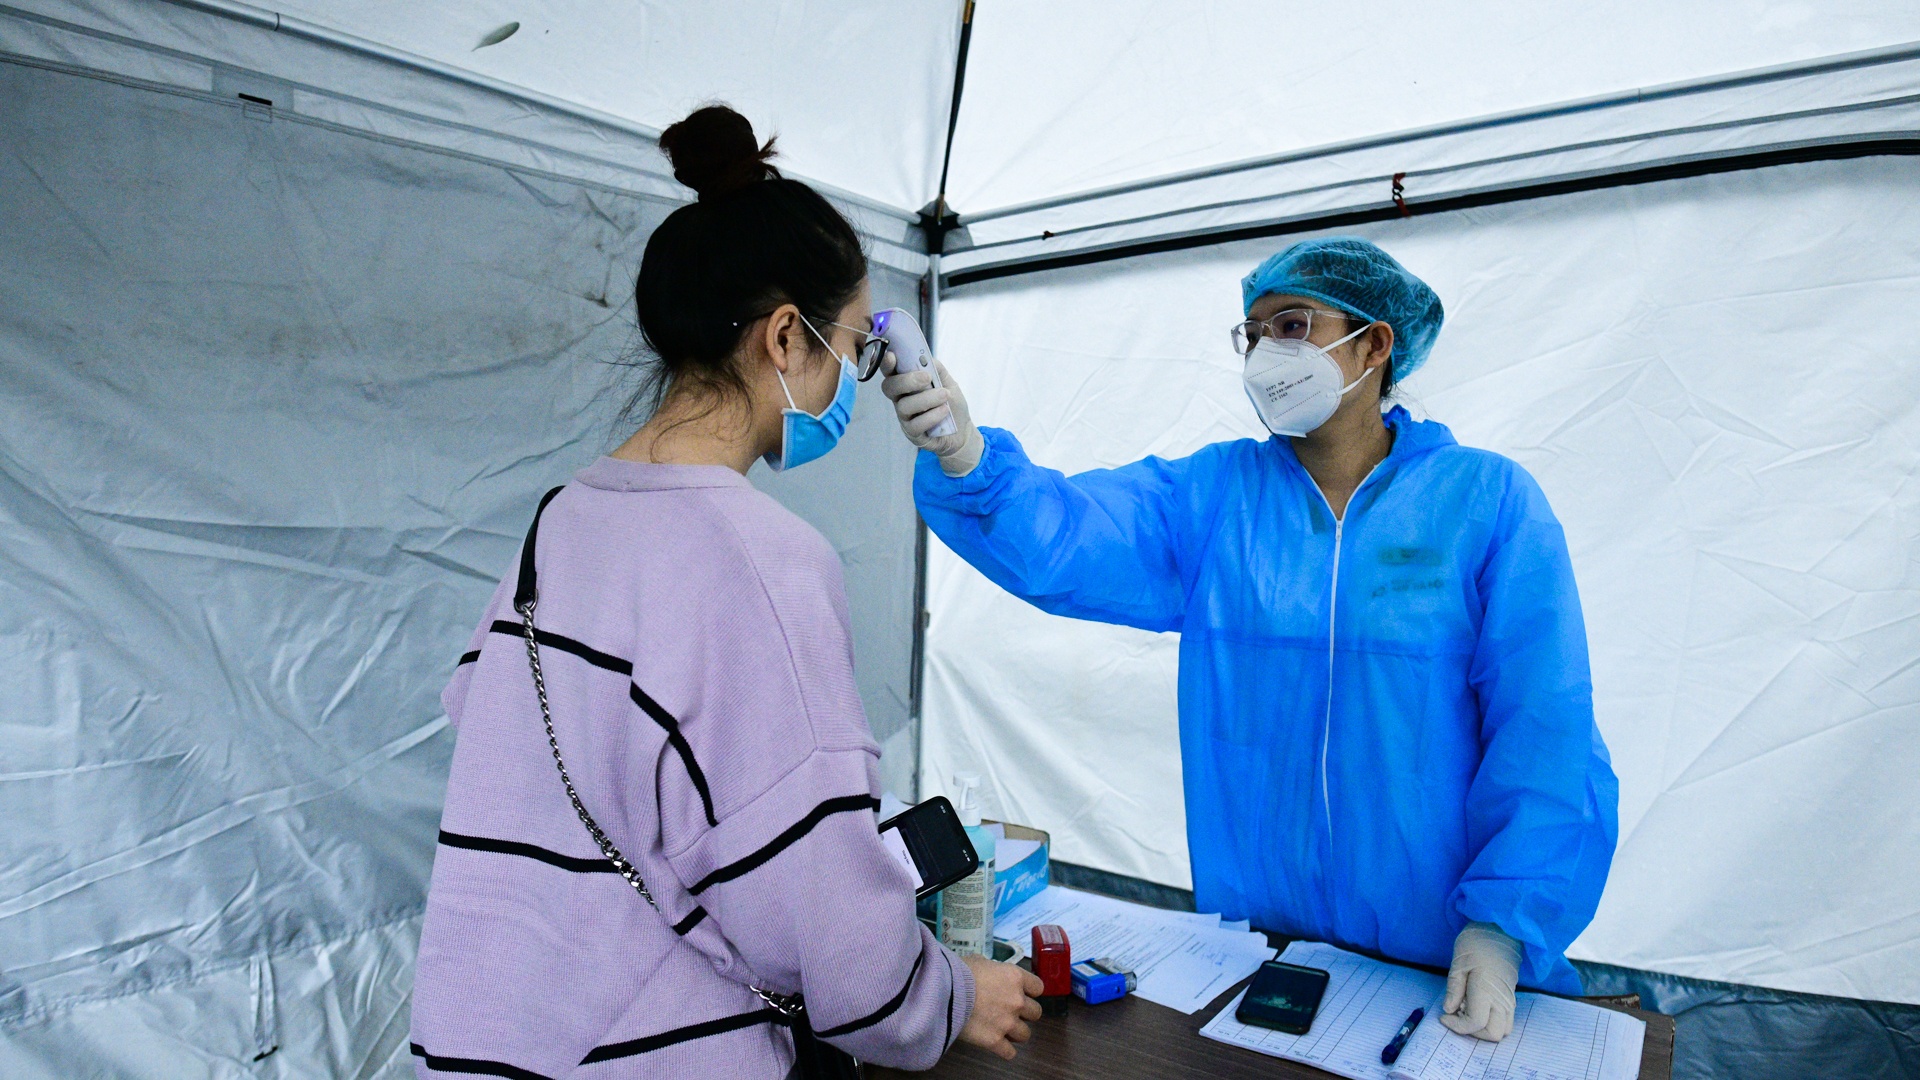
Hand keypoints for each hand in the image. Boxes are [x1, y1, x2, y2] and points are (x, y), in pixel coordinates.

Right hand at [880, 354, 983, 476]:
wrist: (962, 431)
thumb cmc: (950, 403)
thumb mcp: (947, 382)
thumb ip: (936, 369)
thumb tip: (925, 357)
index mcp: (906, 383)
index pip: (890, 372)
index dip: (887, 364)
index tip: (892, 355)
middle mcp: (900, 399)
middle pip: (889, 387)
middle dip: (907, 381)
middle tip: (927, 378)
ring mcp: (904, 417)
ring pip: (904, 406)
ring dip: (926, 399)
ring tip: (945, 396)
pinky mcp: (912, 433)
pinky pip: (914, 425)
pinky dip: (931, 416)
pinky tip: (944, 411)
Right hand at [957, 953, 1043, 1059]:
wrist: (942, 991)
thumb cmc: (958, 972)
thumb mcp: (978, 961)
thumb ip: (991, 969)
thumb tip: (989, 973)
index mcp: (1015, 978)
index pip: (1038, 987)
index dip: (1029, 991)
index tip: (1020, 993)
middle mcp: (1017, 1000)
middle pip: (1035, 1013)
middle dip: (1024, 1013)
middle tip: (1009, 1011)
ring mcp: (1007, 1022)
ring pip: (1025, 1035)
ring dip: (1015, 1032)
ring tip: (1002, 1029)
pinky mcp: (994, 1041)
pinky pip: (1009, 1053)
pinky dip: (1004, 1050)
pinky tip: (997, 1044)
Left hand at [1440, 922, 1521, 1041]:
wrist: (1500, 931)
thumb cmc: (1477, 943)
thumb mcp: (1458, 963)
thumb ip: (1454, 989)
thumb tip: (1448, 1010)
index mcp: (1487, 990)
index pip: (1475, 1023)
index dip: (1457, 1026)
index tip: (1443, 1016)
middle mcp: (1502, 1000)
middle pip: (1494, 1035)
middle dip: (1473, 1032)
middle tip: (1457, 1015)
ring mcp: (1510, 1000)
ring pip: (1503, 1031)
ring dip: (1484, 1028)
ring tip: (1467, 1010)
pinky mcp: (1511, 998)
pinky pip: (1506, 1020)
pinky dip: (1491, 1021)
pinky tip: (1476, 1006)